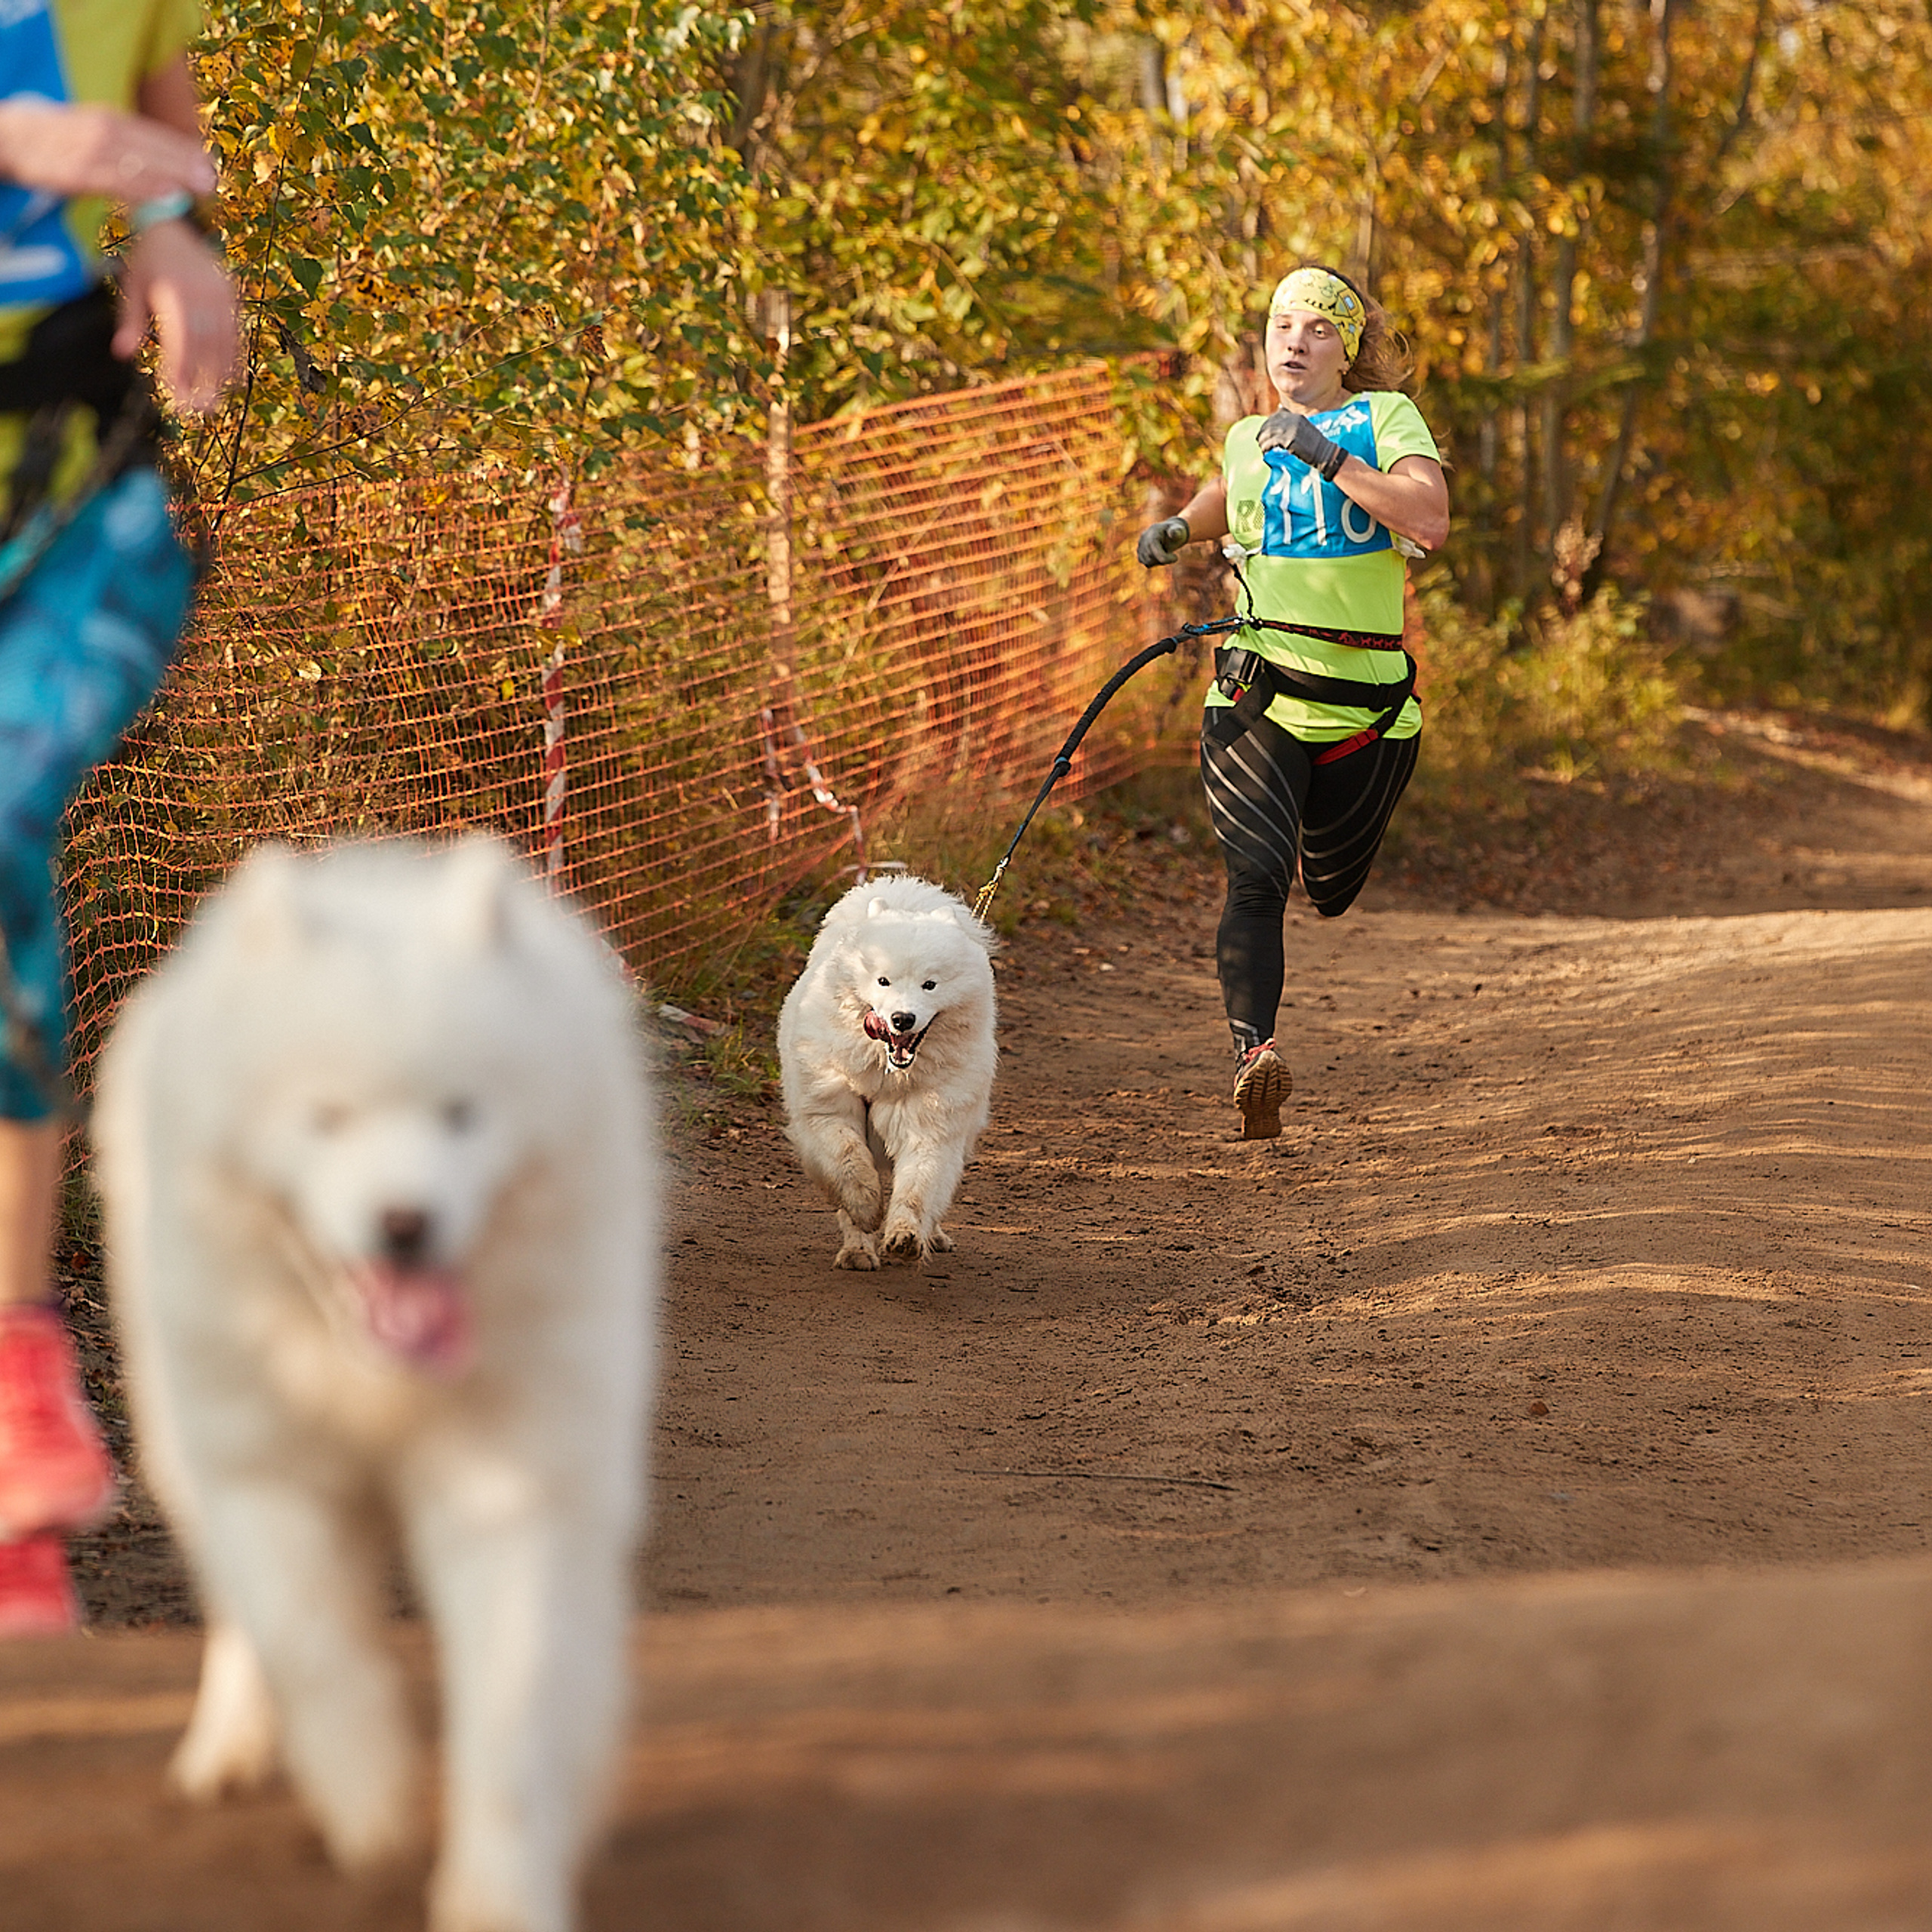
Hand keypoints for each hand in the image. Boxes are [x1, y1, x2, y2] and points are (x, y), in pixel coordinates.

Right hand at [0, 100, 214, 202]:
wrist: (5, 137)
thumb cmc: (52, 141)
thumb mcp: (89, 133)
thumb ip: (122, 147)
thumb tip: (160, 169)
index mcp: (106, 119)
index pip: (151, 132)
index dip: (181, 148)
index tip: (209, 162)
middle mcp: (99, 129)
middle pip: (150, 145)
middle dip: (184, 160)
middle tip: (214, 178)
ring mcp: (86, 149)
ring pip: (137, 161)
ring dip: (172, 173)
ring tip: (201, 187)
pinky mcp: (74, 171)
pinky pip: (115, 180)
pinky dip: (143, 187)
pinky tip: (168, 196)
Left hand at [118, 222, 238, 413]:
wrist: (172, 222)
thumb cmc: (146, 259)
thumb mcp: (132, 287)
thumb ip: (130, 321)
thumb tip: (122, 354)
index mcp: (173, 292)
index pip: (180, 340)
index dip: (180, 369)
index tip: (178, 394)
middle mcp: (200, 294)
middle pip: (205, 347)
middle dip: (204, 381)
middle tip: (200, 410)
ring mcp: (219, 293)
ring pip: (224, 342)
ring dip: (221, 375)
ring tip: (216, 400)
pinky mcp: (231, 294)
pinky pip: (235, 331)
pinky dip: (235, 356)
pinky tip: (232, 378)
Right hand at [1136, 516, 1190, 568]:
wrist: (1169, 532)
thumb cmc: (1176, 532)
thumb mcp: (1179, 530)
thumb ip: (1177, 531)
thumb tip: (1173, 533)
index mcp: (1152, 533)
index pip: (1155, 552)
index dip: (1166, 558)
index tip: (1176, 558)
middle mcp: (1143, 539)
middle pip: (1151, 558)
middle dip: (1164, 559)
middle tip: (1172, 555)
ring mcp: (1140, 546)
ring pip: (1148, 562)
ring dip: (1159, 561)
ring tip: (1165, 553)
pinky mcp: (1140, 553)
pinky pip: (1147, 564)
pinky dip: (1155, 563)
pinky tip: (1160, 555)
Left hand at [1257, 408, 1346, 479]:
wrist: (1325, 453)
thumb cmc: (1316, 445)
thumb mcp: (1305, 430)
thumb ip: (1294, 427)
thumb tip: (1281, 431)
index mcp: (1296, 416)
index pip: (1276, 415)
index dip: (1268, 423)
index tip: (1264, 432)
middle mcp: (1293, 420)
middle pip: (1271, 424)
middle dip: (1263, 433)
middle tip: (1259, 441)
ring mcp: (1291, 429)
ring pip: (1269, 433)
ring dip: (1263, 441)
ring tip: (1261, 447)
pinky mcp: (1289, 439)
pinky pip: (1272, 442)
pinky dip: (1266, 447)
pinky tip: (1265, 451)